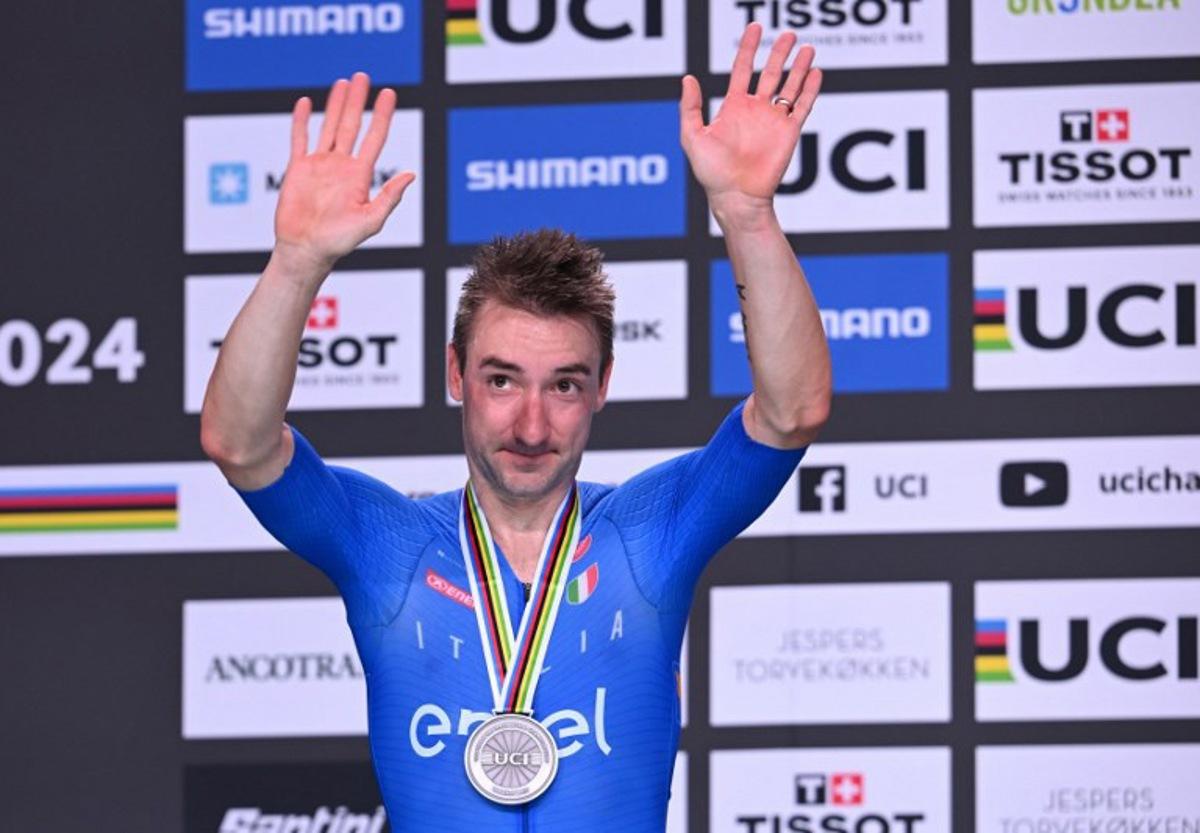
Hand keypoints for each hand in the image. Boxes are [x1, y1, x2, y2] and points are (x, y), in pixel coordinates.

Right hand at [273, 72, 415, 272]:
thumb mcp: (370, 221)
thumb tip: (410, 175)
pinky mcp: (298, 169)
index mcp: (360, 176)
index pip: (374, 137)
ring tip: (342, 82)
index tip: (389, 94)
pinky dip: (302, 121)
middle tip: (363, 76)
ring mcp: (320, 165)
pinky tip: (306, 103)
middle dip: (358, 101)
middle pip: (352, 125)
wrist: (306, 250)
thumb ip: (389, 198)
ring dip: (336, 104)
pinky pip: (300, 139)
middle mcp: (341, 166)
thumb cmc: (339, 242)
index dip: (382, 115)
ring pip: (329, 127)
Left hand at [680, 24, 820, 217]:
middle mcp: (755, 110)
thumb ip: (690, 107)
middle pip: (771, 73)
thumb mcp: (693, 136)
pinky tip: (816, 72)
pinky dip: (810, 90)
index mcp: (733, 106)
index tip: (755, 27)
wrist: (736, 197)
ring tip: (807, 48)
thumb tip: (688, 78)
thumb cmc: (711, 172)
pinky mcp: (789, 133)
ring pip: (790, 87)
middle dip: (779, 53)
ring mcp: (773, 120)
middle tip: (789, 34)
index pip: (743, 68)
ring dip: (799, 67)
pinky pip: (802, 107)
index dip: (749, 47)